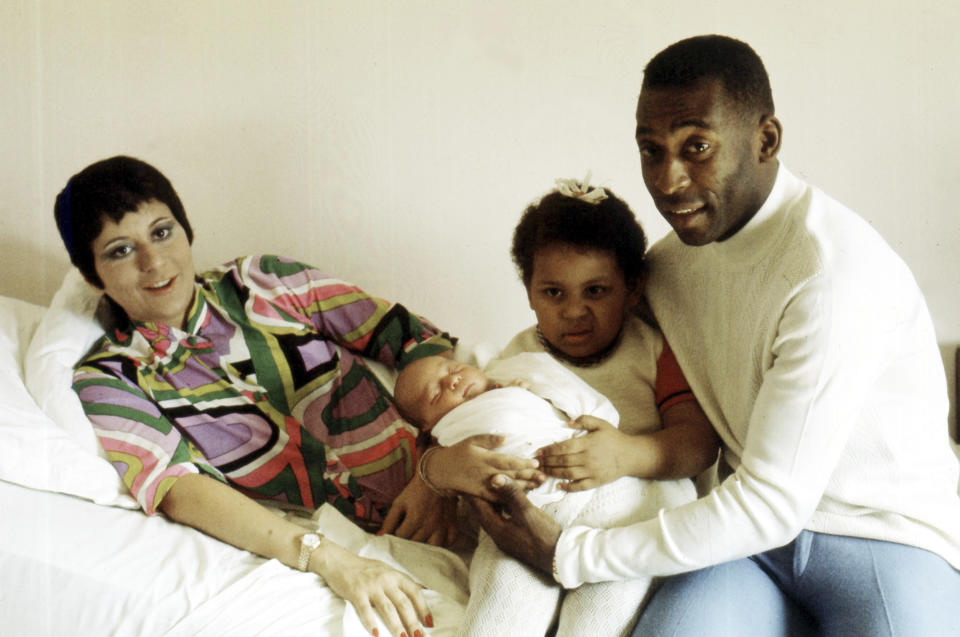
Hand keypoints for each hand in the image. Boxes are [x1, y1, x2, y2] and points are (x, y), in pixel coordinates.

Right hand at [319, 540, 432, 636]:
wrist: (339, 561)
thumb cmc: (365, 569)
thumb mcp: (387, 570)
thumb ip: (403, 581)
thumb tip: (424, 590)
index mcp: (395, 575)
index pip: (414, 592)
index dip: (423, 608)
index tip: (430, 623)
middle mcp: (385, 580)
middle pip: (403, 603)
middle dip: (413, 622)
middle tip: (418, 636)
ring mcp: (371, 586)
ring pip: (388, 609)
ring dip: (396, 626)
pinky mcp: (356, 592)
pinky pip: (365, 610)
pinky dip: (371, 623)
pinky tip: (377, 634)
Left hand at [380, 471, 458, 546]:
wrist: (437, 477)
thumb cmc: (416, 491)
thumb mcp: (399, 503)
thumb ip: (389, 521)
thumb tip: (380, 537)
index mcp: (415, 519)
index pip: (402, 538)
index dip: (397, 537)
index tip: (396, 533)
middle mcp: (430, 525)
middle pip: (417, 544)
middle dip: (409, 542)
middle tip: (407, 537)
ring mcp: (443, 526)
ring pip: (434, 547)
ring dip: (426, 547)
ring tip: (420, 542)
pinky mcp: (453, 524)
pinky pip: (450, 541)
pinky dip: (443, 544)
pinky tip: (435, 540)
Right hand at [426, 435, 544, 500]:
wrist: (439, 469)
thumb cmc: (457, 452)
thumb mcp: (471, 440)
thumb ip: (489, 439)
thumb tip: (507, 437)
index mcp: (485, 458)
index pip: (508, 461)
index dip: (523, 463)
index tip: (536, 464)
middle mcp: (485, 472)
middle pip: (511, 475)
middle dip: (528, 477)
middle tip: (543, 477)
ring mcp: (482, 484)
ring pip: (506, 487)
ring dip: (522, 488)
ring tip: (536, 486)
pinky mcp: (478, 494)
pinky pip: (495, 498)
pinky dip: (507, 498)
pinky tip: (518, 498)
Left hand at [468, 475, 560, 575]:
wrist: (559, 558)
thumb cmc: (542, 535)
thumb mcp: (526, 511)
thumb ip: (511, 493)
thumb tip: (494, 477)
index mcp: (496, 528)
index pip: (477, 506)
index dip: (473, 490)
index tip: (468, 476)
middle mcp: (498, 534)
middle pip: (484, 510)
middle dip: (482, 493)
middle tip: (478, 477)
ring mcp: (507, 536)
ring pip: (495, 513)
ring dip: (495, 499)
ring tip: (493, 483)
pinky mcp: (517, 536)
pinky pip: (505, 517)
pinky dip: (505, 505)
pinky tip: (511, 498)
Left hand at [537, 415, 633, 490]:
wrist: (630, 455)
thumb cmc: (613, 438)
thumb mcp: (601, 424)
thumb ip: (584, 420)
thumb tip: (568, 423)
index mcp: (587, 443)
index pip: (563, 447)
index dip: (549, 450)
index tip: (540, 451)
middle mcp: (588, 458)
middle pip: (563, 461)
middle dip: (547, 462)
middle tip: (537, 462)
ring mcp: (592, 471)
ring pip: (568, 474)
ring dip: (553, 473)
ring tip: (543, 471)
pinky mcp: (596, 481)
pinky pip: (579, 486)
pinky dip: (568, 488)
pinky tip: (559, 485)